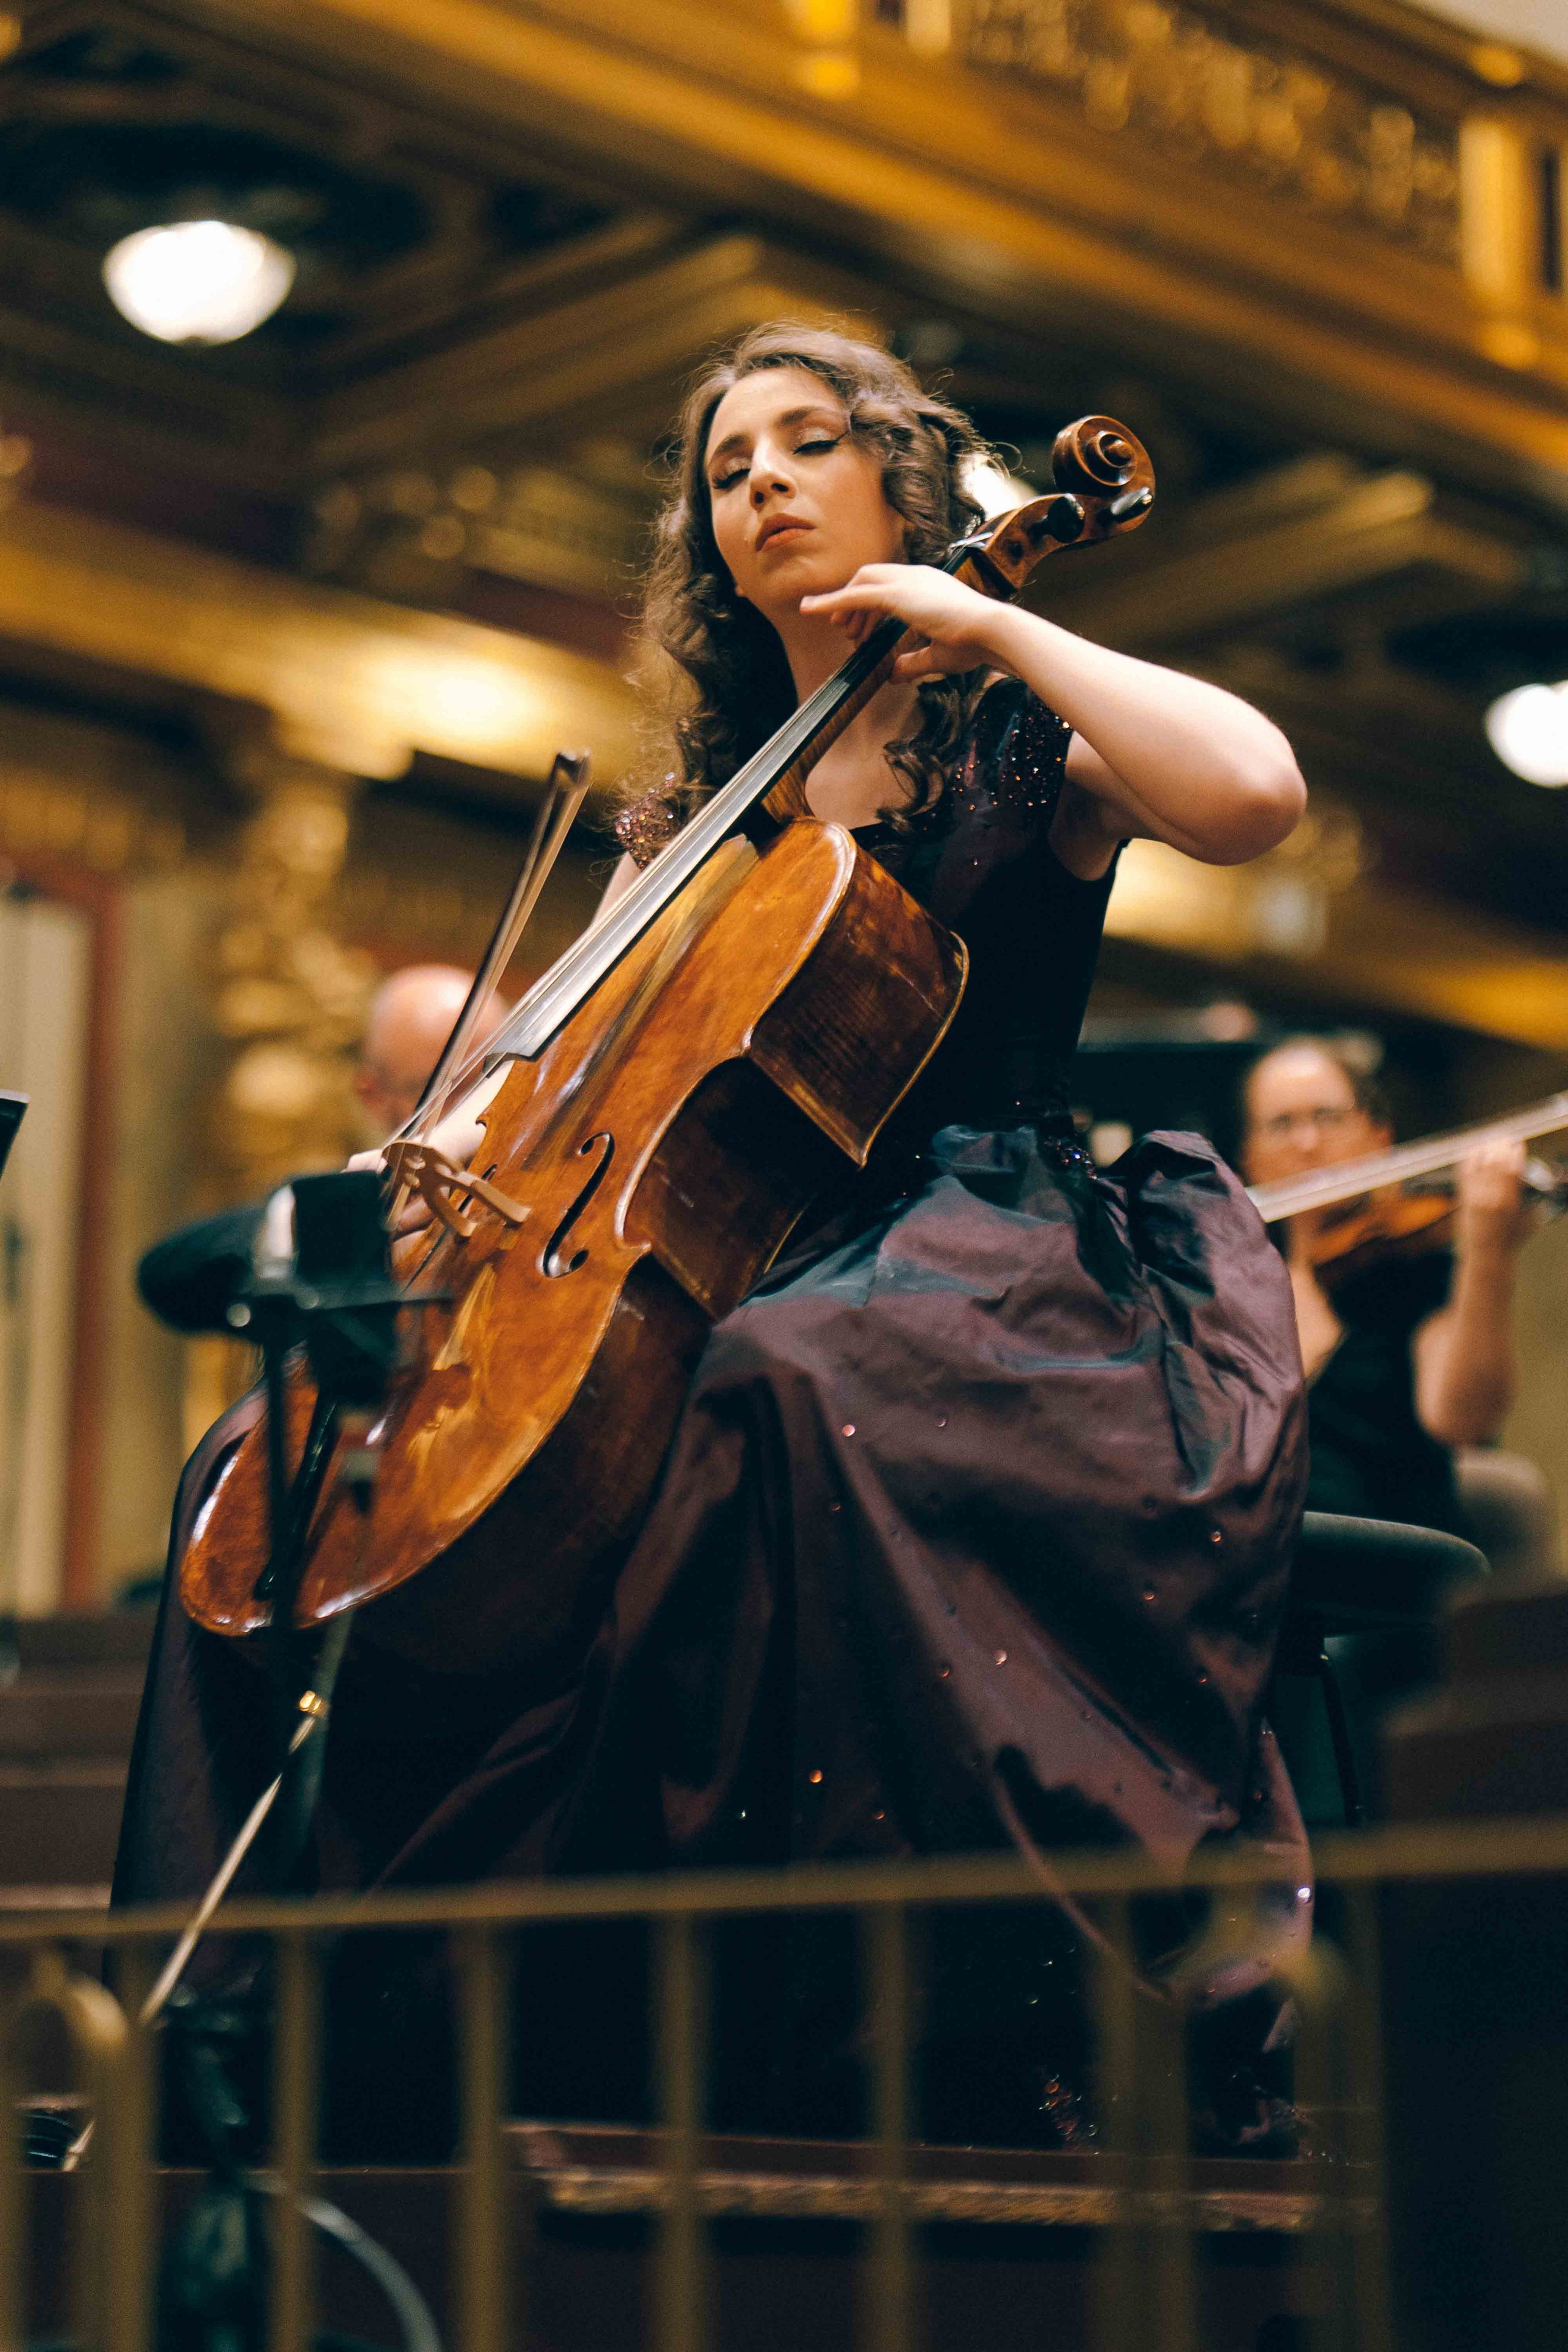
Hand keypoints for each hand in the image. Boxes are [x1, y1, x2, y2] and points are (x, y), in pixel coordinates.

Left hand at [800, 565, 1005, 680]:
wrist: (992, 631)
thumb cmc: (974, 644)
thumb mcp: (937, 655)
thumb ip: (913, 662)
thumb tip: (892, 674)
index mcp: (928, 585)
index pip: (890, 584)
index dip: (871, 604)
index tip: (863, 627)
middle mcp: (915, 576)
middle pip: (871, 577)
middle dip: (854, 601)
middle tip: (845, 630)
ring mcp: (906, 581)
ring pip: (862, 582)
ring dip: (844, 604)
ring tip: (837, 627)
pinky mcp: (897, 594)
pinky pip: (856, 595)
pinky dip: (832, 602)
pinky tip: (812, 610)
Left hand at [1455, 1139, 1531, 1259]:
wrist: (1486, 1256)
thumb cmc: (1511, 1242)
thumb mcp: (1529, 1222)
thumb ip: (1534, 1204)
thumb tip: (1539, 1190)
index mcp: (1511, 1200)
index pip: (1513, 1169)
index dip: (1515, 1153)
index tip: (1518, 1143)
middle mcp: (1492, 1196)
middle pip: (1495, 1163)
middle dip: (1500, 1147)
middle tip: (1503, 1138)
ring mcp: (1476, 1197)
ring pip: (1480, 1166)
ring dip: (1485, 1150)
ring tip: (1489, 1141)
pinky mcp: (1464, 1200)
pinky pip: (1464, 1175)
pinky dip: (1468, 1161)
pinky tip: (1472, 1151)